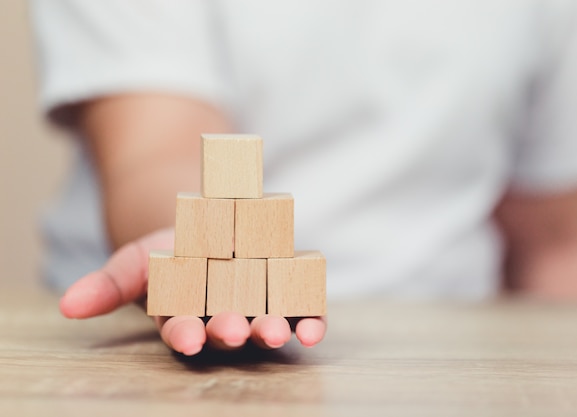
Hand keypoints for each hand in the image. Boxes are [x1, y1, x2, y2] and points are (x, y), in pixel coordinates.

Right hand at [59, 228, 326, 355]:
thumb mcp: (138, 259)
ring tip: (272, 331)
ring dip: (269, 330)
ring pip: (264, 323)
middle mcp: (223, 316)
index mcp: (185, 313)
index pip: (181, 328)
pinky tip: (314, 330)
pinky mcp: (289, 296)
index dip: (182, 333)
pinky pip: (301, 312)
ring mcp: (258, 307)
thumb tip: (68, 306)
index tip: (184, 337)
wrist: (215, 226)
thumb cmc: (173, 251)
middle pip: (225, 328)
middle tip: (230, 330)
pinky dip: (309, 322)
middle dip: (227, 331)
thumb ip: (109, 282)